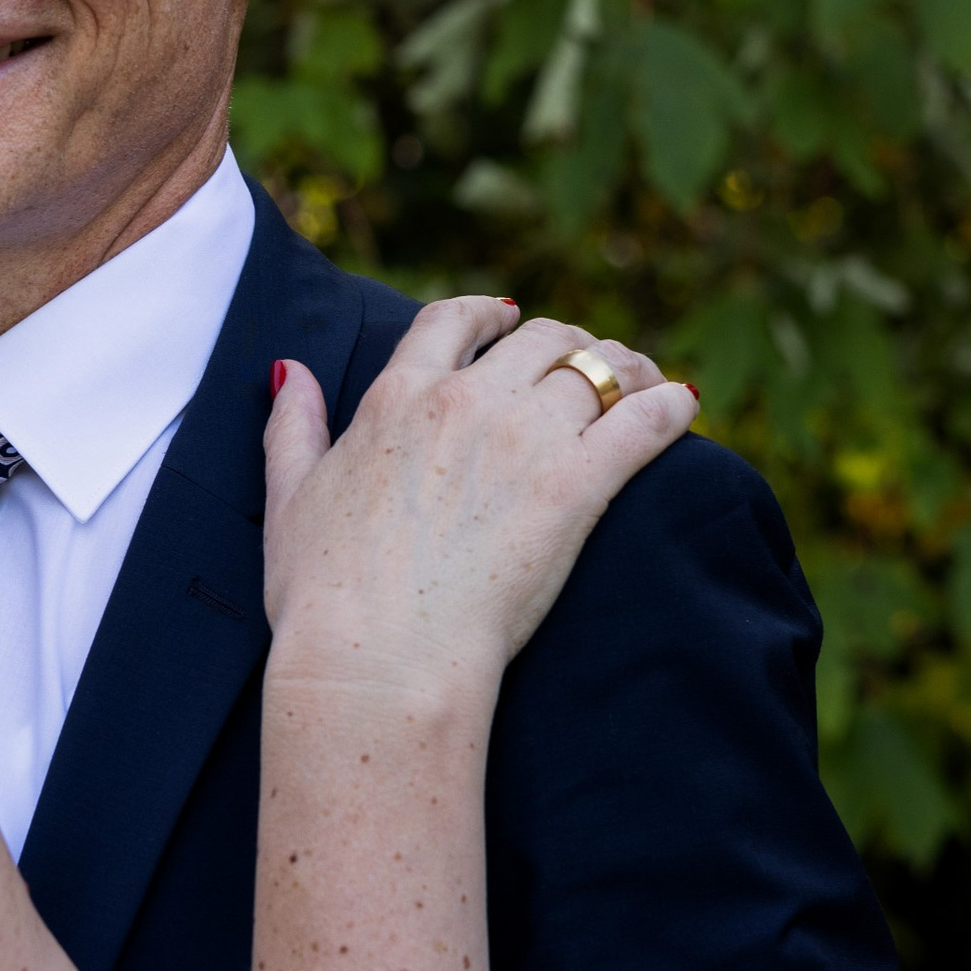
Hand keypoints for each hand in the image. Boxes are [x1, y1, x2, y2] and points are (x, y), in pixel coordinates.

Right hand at [261, 301, 696, 710]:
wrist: (377, 658)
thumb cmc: (324, 595)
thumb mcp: (288, 498)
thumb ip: (292, 427)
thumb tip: (291, 371)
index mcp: (397, 398)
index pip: (453, 321)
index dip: (487, 312)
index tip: (508, 318)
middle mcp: (464, 402)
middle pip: (539, 339)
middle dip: (567, 343)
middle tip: (588, 364)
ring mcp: (523, 441)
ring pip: (596, 370)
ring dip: (626, 369)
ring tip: (644, 383)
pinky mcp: (574, 489)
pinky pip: (642, 422)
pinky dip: (668, 406)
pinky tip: (682, 407)